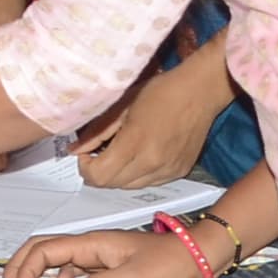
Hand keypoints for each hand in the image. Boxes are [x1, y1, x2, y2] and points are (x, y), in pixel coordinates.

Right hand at [0, 226, 203, 277]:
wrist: (197, 257)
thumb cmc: (169, 263)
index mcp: (92, 243)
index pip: (45, 250)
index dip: (25, 271)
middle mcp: (90, 246)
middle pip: (42, 249)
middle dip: (20, 268)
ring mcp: (97, 256)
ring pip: (55, 260)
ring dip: (35, 275)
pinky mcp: (106, 268)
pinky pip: (72, 272)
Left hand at [74, 47, 230, 189]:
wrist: (201, 90)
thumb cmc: (162, 90)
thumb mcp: (122, 105)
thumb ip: (97, 131)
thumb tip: (76, 149)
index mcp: (136, 142)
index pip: (99, 176)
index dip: (85, 167)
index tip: (85, 154)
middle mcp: (153, 162)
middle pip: (112, 185)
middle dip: (99, 171)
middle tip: (99, 151)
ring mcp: (168, 170)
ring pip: (130, 187)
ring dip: (119, 175)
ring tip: (120, 152)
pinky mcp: (179, 171)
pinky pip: (150, 183)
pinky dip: (139, 174)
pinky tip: (141, 155)